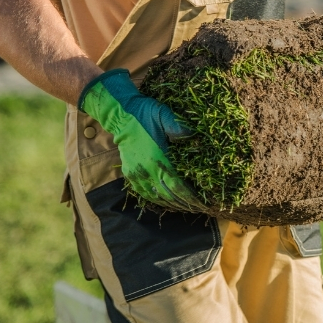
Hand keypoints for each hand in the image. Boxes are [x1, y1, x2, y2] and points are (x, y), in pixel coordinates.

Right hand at [79, 68, 202, 210]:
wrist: (119, 115)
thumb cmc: (144, 114)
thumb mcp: (164, 115)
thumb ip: (179, 127)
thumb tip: (195, 136)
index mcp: (158, 159)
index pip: (178, 186)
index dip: (191, 197)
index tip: (203, 203)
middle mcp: (146, 171)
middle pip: (169, 195)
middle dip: (185, 204)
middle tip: (198, 209)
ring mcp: (137, 174)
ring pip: (156, 197)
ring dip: (172, 204)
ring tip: (185, 208)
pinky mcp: (130, 174)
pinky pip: (144, 193)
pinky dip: (156, 200)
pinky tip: (165, 202)